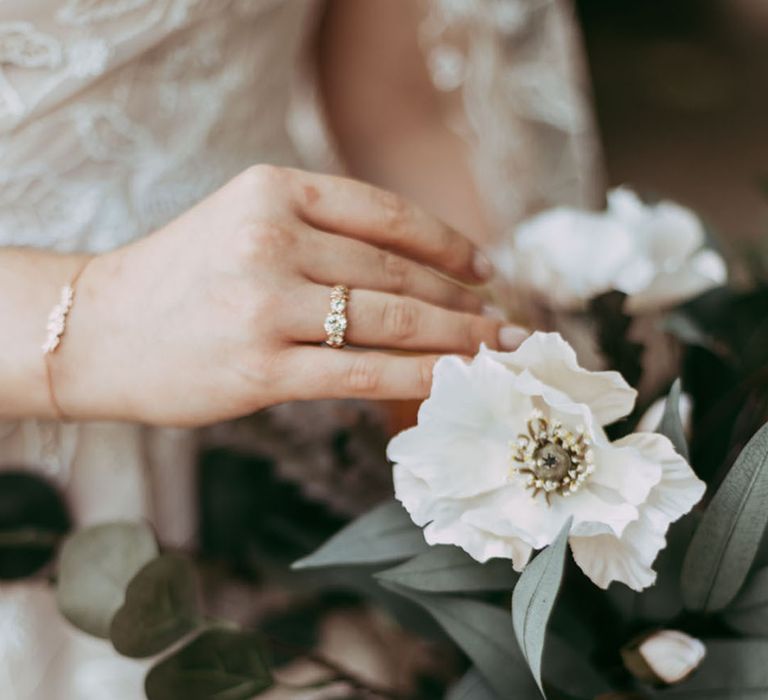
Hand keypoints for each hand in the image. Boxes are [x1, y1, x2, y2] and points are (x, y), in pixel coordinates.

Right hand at [56, 166, 527, 425]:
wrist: (99, 330)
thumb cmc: (178, 279)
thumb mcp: (243, 224)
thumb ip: (319, 235)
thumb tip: (412, 269)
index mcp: (272, 189)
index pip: (385, 212)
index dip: (446, 242)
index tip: (483, 268)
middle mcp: (271, 237)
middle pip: (397, 269)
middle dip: (462, 299)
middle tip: (502, 319)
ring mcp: (266, 303)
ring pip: (391, 319)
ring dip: (455, 337)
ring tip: (494, 349)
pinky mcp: (262, 369)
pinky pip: (364, 372)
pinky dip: (420, 377)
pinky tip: (456, 381)